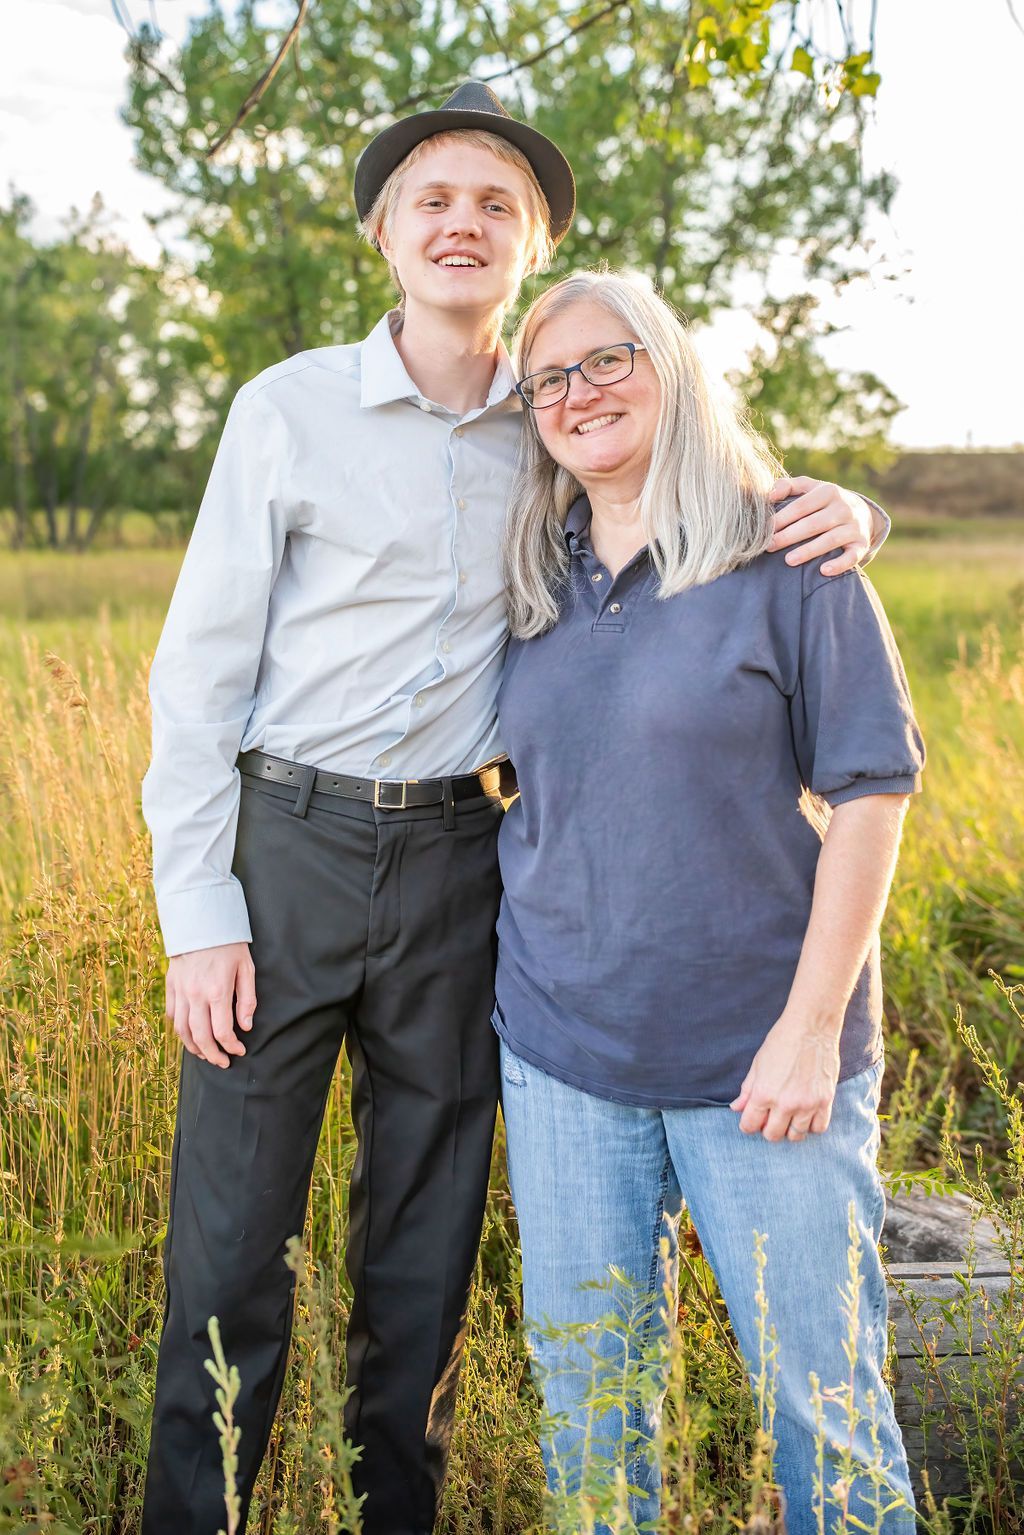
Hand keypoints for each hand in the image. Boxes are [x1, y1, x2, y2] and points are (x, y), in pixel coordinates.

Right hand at [166, 942, 255, 1067]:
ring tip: (206, 1054)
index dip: (231, 1046)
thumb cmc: (229, 945)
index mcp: (217, 991)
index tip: (240, 1051)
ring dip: (194, 1048)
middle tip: (223, 1062)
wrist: (201, 922)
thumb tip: (245, 1027)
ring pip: (182, 1030)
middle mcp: (195, 995)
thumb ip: (247, 1000)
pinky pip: (172, 1015)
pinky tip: (190, 1035)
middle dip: (213, 1055)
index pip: (222, 1032)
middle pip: (200, 1037)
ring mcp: (180, 991)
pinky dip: (180, 1030)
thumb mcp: (246, 969)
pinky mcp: (171, 986)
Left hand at [730, 1012, 841, 1141]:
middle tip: (771, 1117)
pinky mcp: (825, 1101)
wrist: (811, 1027)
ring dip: (790, 1129)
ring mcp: (807, 1104)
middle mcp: (785, 1103)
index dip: (748, 1124)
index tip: (752, 1120)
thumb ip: (747, 1090)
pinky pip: (818, 1128)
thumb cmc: (781, 1041)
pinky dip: (811, 1125)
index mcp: (764, 1093)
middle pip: (772, 1135)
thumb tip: (736, 1108)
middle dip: (768, 1129)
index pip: (750, 1125)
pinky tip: (806, 1114)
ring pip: (796, 1135)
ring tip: (789, 1116)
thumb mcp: (758, 1063)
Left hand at [768, 477, 875, 575]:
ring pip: (830, 540)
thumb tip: (769, 495)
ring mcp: (854, 527)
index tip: (764, 530)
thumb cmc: (824, 501)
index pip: (801, 506)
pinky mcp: (861, 544)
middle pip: (813, 524)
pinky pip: (852, 556)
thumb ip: (788, 486)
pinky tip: (823, 571)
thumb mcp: (810, 488)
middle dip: (789, 536)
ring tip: (789, 560)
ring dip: (809, 551)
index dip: (782, 518)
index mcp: (828, 492)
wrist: (862, 511)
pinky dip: (839, 564)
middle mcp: (843, 508)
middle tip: (769, 546)